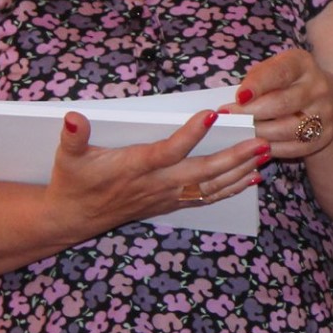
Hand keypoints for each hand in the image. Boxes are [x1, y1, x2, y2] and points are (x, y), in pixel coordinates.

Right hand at [49, 110, 265, 236]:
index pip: (169, 149)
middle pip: (202, 171)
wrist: (72, 218)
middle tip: (261, 141)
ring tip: (266, 154)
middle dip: (234, 156)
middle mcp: (157, 183)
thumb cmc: (72, 181)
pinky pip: (207, 197)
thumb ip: (73, 136)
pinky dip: (231, 188)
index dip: (191, 134)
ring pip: (211, 186)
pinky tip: (252, 177)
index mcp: (136, 166)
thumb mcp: (67, 157)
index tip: (213, 114)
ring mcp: (167, 196)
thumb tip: (74, 117)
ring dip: (240, 171)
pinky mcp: (171, 203)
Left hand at [219, 49, 332, 161]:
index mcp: (301, 64)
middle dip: (251, 113)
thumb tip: (233, 105)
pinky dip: (272, 148)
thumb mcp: (270, 71)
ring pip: (287, 129)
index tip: (239, 97)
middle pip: (282, 103)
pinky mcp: (324, 135)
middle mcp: (318, 87)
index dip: (258, 85)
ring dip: (259, 133)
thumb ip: (254, 81)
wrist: (320, 100)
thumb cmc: (283, 84)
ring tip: (240, 134)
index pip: (280, 72)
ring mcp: (324, 112)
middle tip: (229, 119)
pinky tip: (256, 146)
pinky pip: (294, 147)